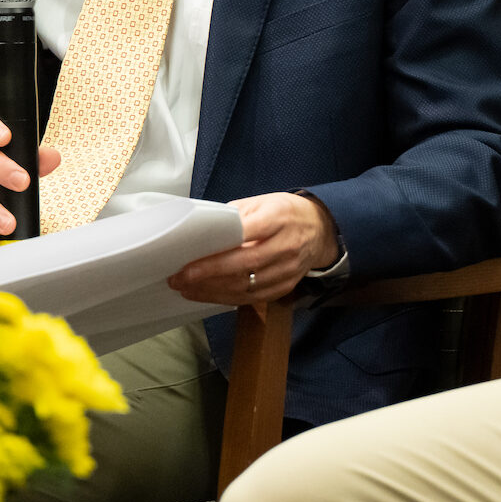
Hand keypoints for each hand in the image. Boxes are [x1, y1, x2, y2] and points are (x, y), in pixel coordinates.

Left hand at [167, 192, 339, 304]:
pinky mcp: (287, 286)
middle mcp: (286, 246)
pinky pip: (254, 298)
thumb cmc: (285, 213)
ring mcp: (288, 269)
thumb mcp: (262, 202)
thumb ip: (233, 216)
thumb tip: (202, 233)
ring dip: (212, 291)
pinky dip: (228, 299)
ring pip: (247, 287)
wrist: (322, 230)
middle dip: (207, 276)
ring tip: (187, 289)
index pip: (242, 238)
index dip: (214, 254)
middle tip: (179, 279)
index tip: (187, 263)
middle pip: (243, 267)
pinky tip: (208, 295)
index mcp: (278, 218)